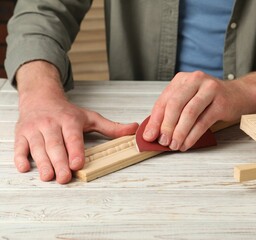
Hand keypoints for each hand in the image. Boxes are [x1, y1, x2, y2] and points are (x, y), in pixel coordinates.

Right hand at [14, 61, 137, 183]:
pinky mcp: (21, 135)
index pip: (73, 137)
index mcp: (69, 120)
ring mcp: (34, 129)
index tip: (78, 164)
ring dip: (42, 163)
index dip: (75, 151)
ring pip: (38, 148)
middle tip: (64, 178)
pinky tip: (26, 168)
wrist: (41, 98)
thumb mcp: (90, 117)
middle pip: (55, 145)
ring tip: (49, 177)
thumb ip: (111, 127)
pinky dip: (20, 158)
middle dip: (59, 162)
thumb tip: (134, 129)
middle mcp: (51, 124)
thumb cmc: (67, 112)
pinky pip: (19, 147)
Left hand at [143, 71, 244, 150]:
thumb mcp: (189, 99)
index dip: (155, 120)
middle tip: (162, 141)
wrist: (240, 94)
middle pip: (175, 104)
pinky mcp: (221, 102)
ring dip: (179, 132)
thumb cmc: (211, 99)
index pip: (164, 100)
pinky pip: (203, 122)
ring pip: (189, 113)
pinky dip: (192, 135)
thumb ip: (172, 112)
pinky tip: (187, 144)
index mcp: (182, 79)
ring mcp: (210, 90)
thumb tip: (155, 132)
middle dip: (166, 126)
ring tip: (174, 145)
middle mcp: (195, 80)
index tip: (149, 136)